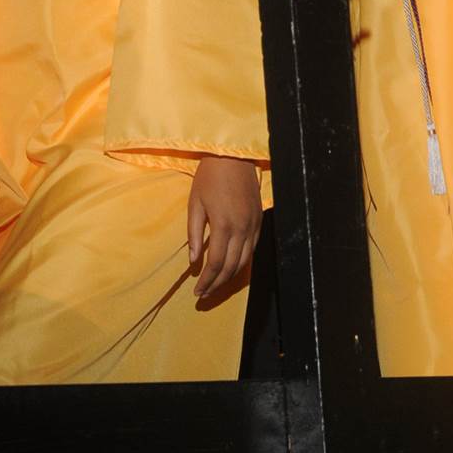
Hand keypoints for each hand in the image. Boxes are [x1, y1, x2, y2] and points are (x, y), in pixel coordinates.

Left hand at [188, 157, 261, 298]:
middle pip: (232, 266)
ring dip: (230, 277)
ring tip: (216, 286)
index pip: (217, 263)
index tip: (196, 291)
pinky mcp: (259, 220)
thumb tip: (193, 261)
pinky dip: (242, 262)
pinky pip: (252, 248)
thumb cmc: (209, 177)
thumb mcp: (195, 204)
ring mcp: (253, 225)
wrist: (233, 156)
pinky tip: (232, 268)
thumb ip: (194, 234)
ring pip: (245, 261)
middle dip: (217, 284)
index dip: (207, 280)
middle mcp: (242, 229)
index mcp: (224, 225)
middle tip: (204, 295)